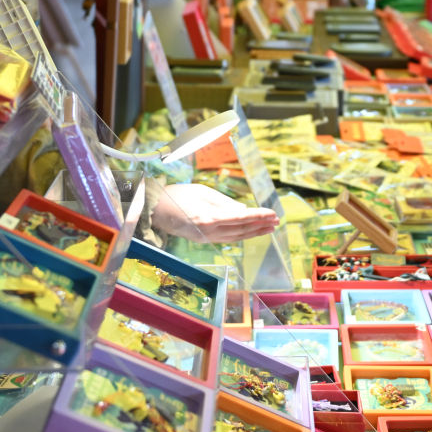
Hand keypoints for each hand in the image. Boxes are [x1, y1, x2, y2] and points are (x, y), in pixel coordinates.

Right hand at [149, 182, 279, 243]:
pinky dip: (242, 234)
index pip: (240, 218)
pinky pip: (227, 238)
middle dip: (261, 225)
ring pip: (236, 237)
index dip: (258, 216)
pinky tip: (251, 231)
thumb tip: (244, 211)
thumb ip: (224, 202)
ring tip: (270, 227)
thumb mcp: (202, 192)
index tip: (272, 213)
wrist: (154, 210)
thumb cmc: (176, 195)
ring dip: (254, 232)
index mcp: (208, 218)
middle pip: (241, 230)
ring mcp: (206, 238)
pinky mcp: (203, 240)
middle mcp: (209, 232)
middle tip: (277, 221)